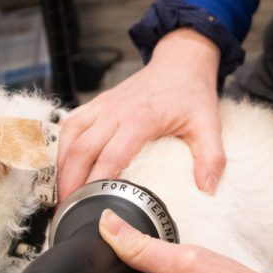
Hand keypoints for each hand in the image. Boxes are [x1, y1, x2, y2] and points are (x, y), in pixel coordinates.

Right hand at [57, 29, 225, 199]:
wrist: (180, 63)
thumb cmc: (191, 94)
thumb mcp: (209, 125)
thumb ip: (211, 157)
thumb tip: (207, 189)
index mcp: (141, 118)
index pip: (111, 155)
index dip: (97, 182)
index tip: (91, 206)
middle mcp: (115, 111)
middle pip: (82, 149)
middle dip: (71, 181)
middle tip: (68, 210)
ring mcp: (103, 105)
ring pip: (71, 136)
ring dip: (61, 166)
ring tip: (62, 194)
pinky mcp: (97, 103)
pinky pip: (71, 124)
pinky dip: (63, 147)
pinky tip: (63, 167)